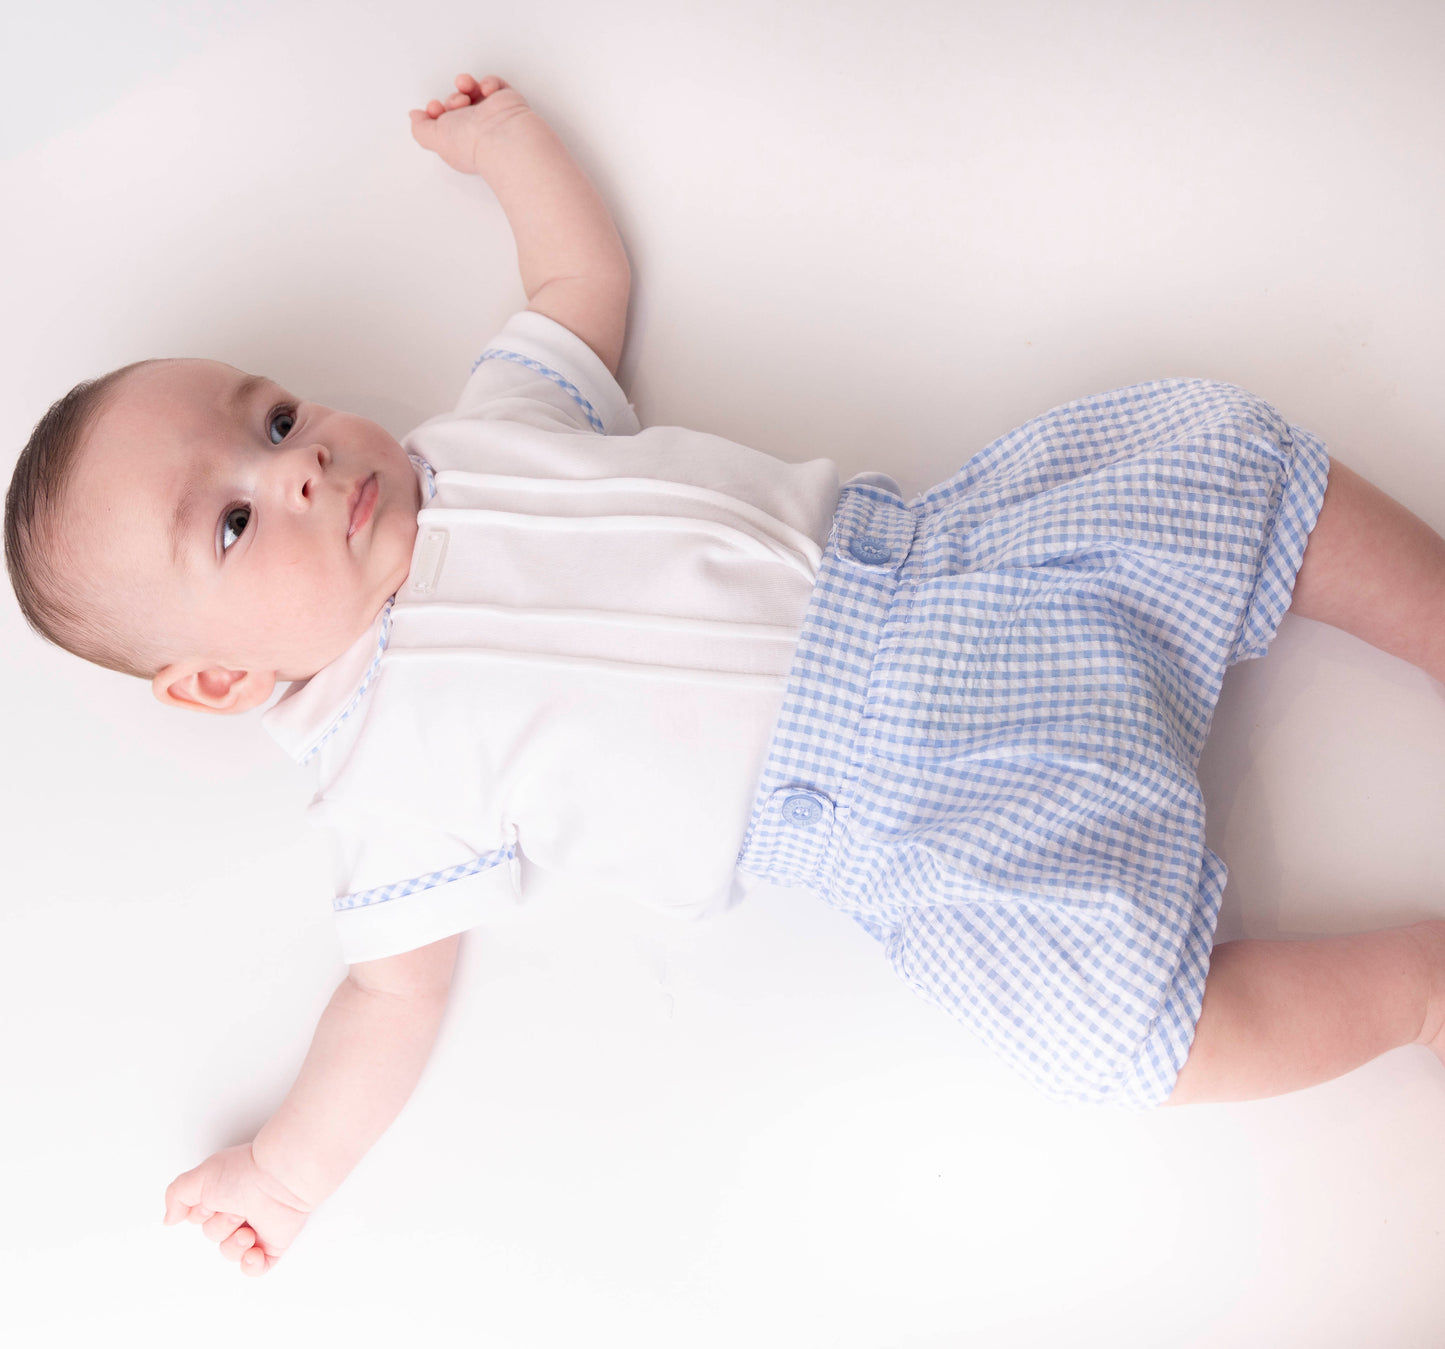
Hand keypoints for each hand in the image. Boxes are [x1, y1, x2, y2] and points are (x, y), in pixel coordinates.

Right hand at [163, 1143, 311, 1276]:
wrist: (281, 1180)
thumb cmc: (244, 1173)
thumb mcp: (200, 1177)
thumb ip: (177, 1195)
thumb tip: (170, 1219)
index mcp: (222, 1194)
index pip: (199, 1217)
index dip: (201, 1214)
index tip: (211, 1202)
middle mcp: (238, 1210)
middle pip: (213, 1235)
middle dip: (220, 1226)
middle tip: (236, 1209)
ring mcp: (257, 1227)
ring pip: (231, 1253)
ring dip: (235, 1245)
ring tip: (249, 1230)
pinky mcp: (273, 1243)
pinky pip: (257, 1268)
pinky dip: (251, 1266)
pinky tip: (254, 1252)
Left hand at [408, 73, 529, 175]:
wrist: (499, 134)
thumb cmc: (470, 142)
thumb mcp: (433, 138)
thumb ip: (420, 128)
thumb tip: (415, 116)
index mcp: (460, 141)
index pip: (444, 120)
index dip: (435, 110)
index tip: (434, 107)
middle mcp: (476, 129)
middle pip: (456, 104)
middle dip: (452, 99)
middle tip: (456, 104)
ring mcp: (492, 115)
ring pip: (473, 91)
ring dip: (465, 85)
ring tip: (466, 87)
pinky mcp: (506, 102)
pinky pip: (495, 84)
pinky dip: (489, 82)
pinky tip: (487, 91)